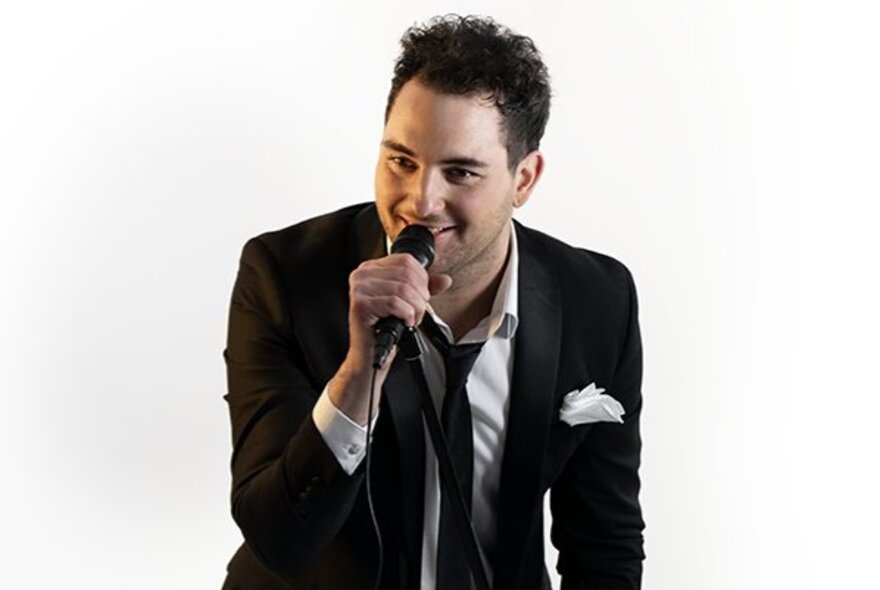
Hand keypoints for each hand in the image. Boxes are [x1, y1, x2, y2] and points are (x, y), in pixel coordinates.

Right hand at [328, 253, 451, 423]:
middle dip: (420, 296)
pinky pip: (395, 303)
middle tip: (417, 312)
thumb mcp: (408, 303)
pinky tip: (403, 323)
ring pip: (403, 289)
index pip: (405, 260)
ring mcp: (359, 289)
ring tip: (411, 319)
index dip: (422, 278)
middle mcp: (362, 275)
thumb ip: (425, 288)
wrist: (370, 355)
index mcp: (371, 268)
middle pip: (406, 274)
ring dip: (415, 308)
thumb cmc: (385, 329)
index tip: (421, 296)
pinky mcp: (360, 305)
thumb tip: (445, 280)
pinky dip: (407, 315)